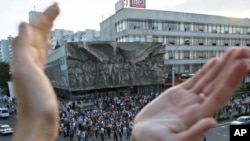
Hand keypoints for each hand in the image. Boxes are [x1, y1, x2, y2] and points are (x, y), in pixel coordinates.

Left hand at [12, 3, 59, 140]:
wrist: (39, 120)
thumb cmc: (33, 100)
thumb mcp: (25, 70)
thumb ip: (22, 47)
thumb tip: (24, 26)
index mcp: (25, 57)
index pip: (34, 30)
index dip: (45, 17)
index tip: (57, 7)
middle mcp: (28, 60)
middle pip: (37, 34)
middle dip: (47, 20)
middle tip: (58, 9)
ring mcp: (35, 67)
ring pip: (40, 43)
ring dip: (46, 31)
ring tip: (52, 23)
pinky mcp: (41, 75)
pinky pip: (43, 55)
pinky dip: (46, 46)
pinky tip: (48, 45)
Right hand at [132, 47, 249, 140]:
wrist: (143, 135)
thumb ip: (193, 134)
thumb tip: (211, 121)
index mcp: (197, 116)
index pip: (219, 95)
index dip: (231, 80)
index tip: (242, 65)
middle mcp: (197, 106)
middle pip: (218, 84)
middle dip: (230, 68)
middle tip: (242, 50)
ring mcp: (189, 99)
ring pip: (208, 79)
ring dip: (221, 66)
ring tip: (233, 52)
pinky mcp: (178, 94)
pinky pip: (195, 80)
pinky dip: (205, 70)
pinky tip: (214, 61)